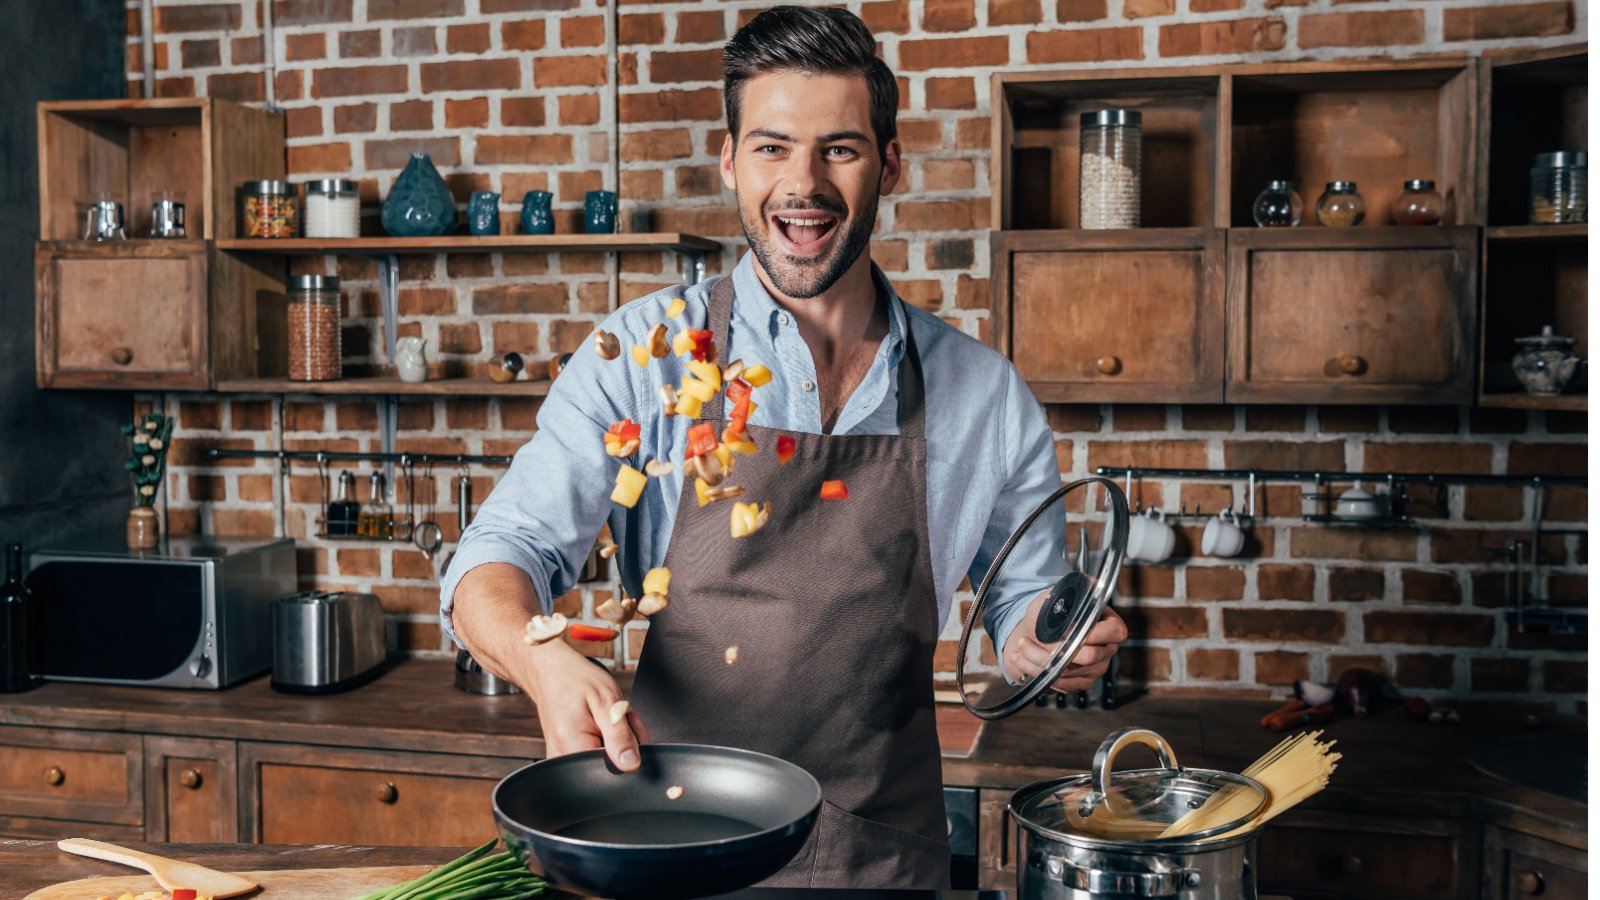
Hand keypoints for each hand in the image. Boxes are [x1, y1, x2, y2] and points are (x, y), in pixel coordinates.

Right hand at [519, 640, 650, 771]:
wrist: (550, 672)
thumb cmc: (575, 680)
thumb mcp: (606, 701)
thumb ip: (620, 735)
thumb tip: (631, 764)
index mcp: (573, 748)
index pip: (617, 767)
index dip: (628, 743)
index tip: (620, 721)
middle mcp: (563, 760)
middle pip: (613, 763)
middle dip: (624, 738)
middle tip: (613, 713)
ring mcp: (564, 761)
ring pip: (609, 757)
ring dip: (616, 735)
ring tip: (603, 715)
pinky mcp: (568, 757)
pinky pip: (599, 752)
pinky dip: (606, 736)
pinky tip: (598, 721)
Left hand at [1002, 588, 1127, 694]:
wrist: (1040, 627)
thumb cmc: (1053, 608)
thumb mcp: (1062, 592)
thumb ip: (1077, 587)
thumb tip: (1088, 583)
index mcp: (1111, 625)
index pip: (1115, 632)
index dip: (1093, 633)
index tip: (1066, 630)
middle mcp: (1107, 649)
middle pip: (1087, 657)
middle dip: (1052, 649)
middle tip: (1025, 640)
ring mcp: (1095, 668)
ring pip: (1067, 673)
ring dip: (1036, 661)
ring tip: (1019, 647)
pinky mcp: (1080, 682)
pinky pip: (1060, 684)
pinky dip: (1036, 672)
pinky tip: (1021, 660)